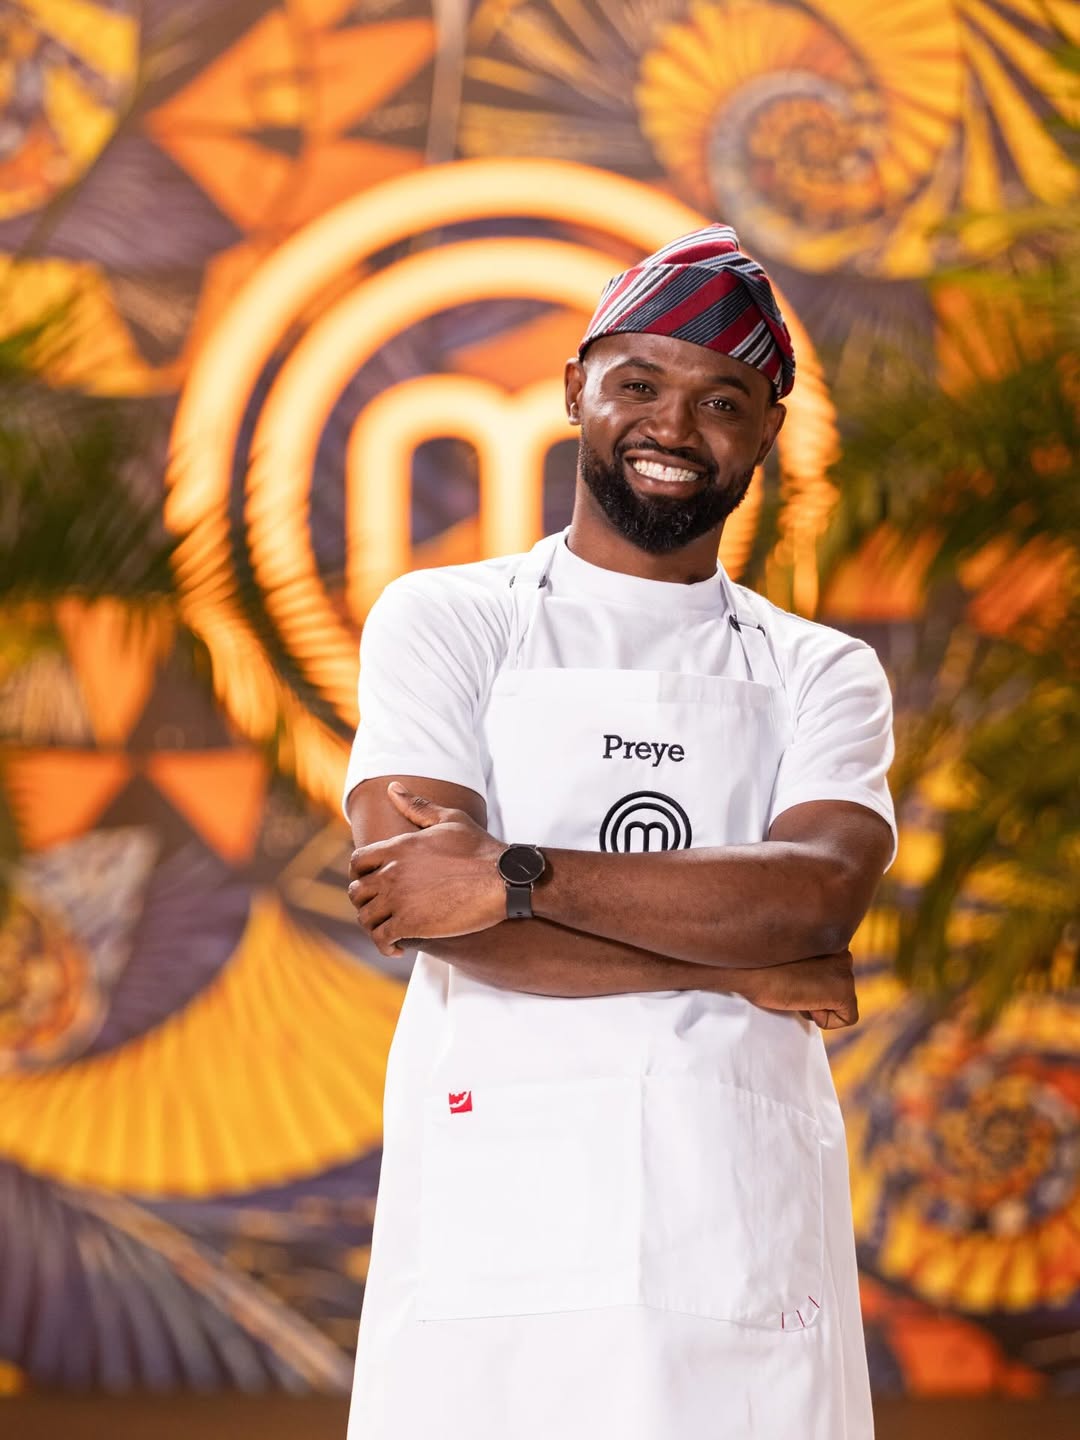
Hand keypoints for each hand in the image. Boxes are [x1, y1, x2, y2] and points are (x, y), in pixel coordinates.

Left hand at [348, 783, 505, 956]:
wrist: (504, 880)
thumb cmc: (481, 848)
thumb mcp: (449, 819)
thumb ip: (417, 805)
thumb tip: (392, 787)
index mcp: (398, 847)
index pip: (357, 862)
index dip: (359, 874)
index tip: (371, 883)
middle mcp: (392, 872)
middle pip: (357, 892)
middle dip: (366, 902)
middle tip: (380, 909)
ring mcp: (399, 899)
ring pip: (366, 918)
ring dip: (374, 926)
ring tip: (388, 930)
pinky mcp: (411, 924)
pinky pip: (382, 938)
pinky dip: (385, 946)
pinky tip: (397, 947)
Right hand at [752, 951, 858, 1029]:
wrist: (745, 967)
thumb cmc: (755, 961)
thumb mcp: (785, 951)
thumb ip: (807, 958)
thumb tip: (813, 979)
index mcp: (828, 934)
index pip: (832, 968)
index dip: (809, 980)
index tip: (789, 974)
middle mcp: (841, 948)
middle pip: (837, 984)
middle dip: (816, 991)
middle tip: (790, 984)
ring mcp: (845, 969)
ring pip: (841, 1000)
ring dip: (818, 1002)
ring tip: (794, 989)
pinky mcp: (843, 990)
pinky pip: (847, 1018)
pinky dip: (825, 1020)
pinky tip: (804, 1003)